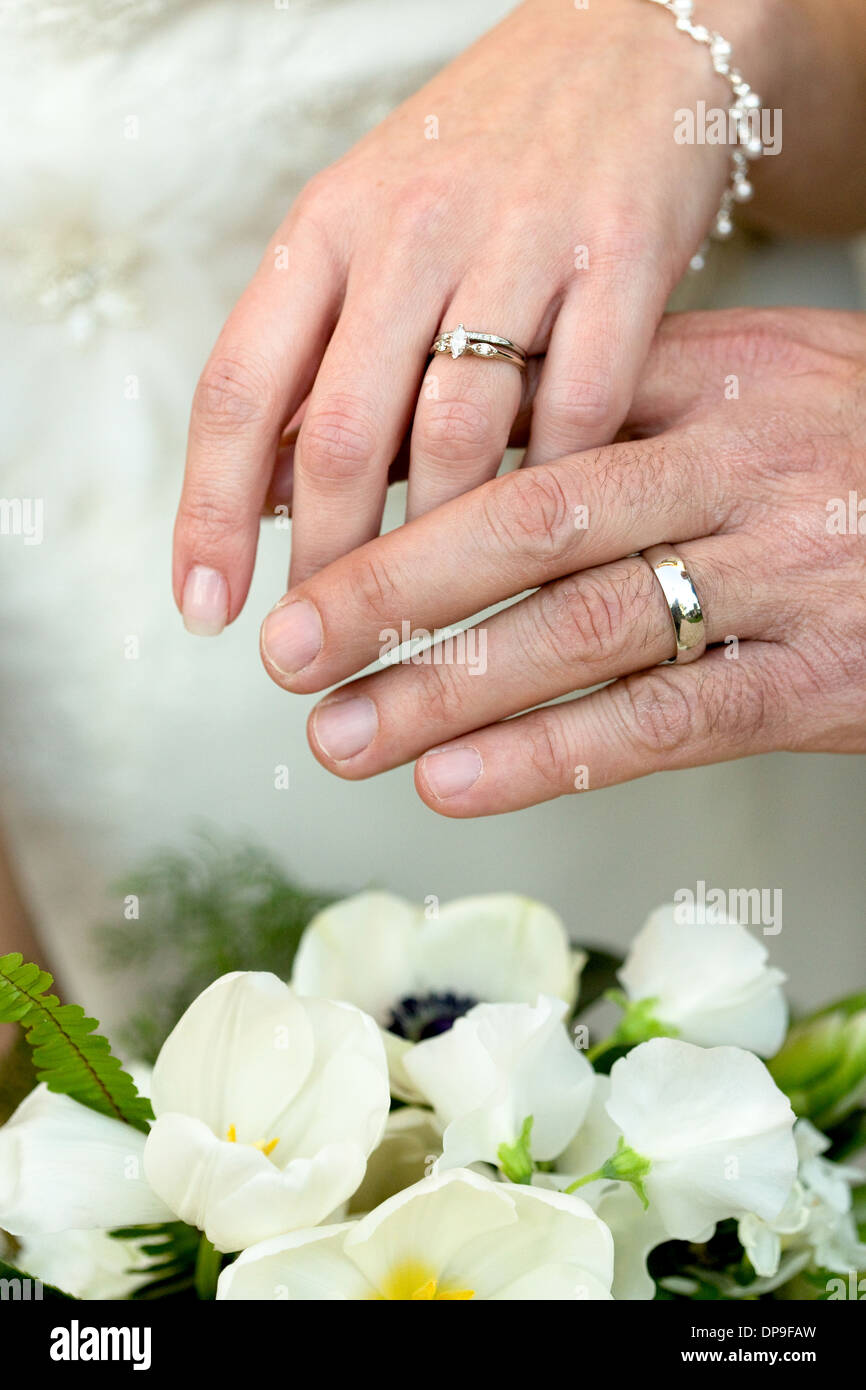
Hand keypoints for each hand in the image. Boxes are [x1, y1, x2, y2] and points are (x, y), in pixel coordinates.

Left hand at [174, 0, 795, 627]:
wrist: (626, 38)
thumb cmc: (482, 157)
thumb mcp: (366, 232)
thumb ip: (318, 356)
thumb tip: (260, 491)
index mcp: (326, 228)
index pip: (238, 389)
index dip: (209, 512)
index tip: (207, 606)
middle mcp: (409, 231)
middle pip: (340, 434)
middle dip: (324, 563)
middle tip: (323, 644)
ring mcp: (519, 239)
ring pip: (457, 436)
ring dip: (435, 550)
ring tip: (426, 621)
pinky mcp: (625, 253)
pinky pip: (583, 406)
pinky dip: (557, 486)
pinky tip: (542, 538)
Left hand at [257, 308, 865, 814]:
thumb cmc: (859, 454)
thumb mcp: (758, 388)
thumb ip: (626, 404)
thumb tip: (465, 436)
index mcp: (716, 378)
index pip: (529, 416)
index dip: (403, 471)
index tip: (298, 519)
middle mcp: (742, 466)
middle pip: (534, 521)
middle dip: (394, 588)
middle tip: (287, 645)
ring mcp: (784, 574)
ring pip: (585, 630)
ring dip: (445, 688)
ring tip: (340, 733)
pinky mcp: (817, 681)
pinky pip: (667, 720)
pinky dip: (551, 755)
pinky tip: (453, 781)